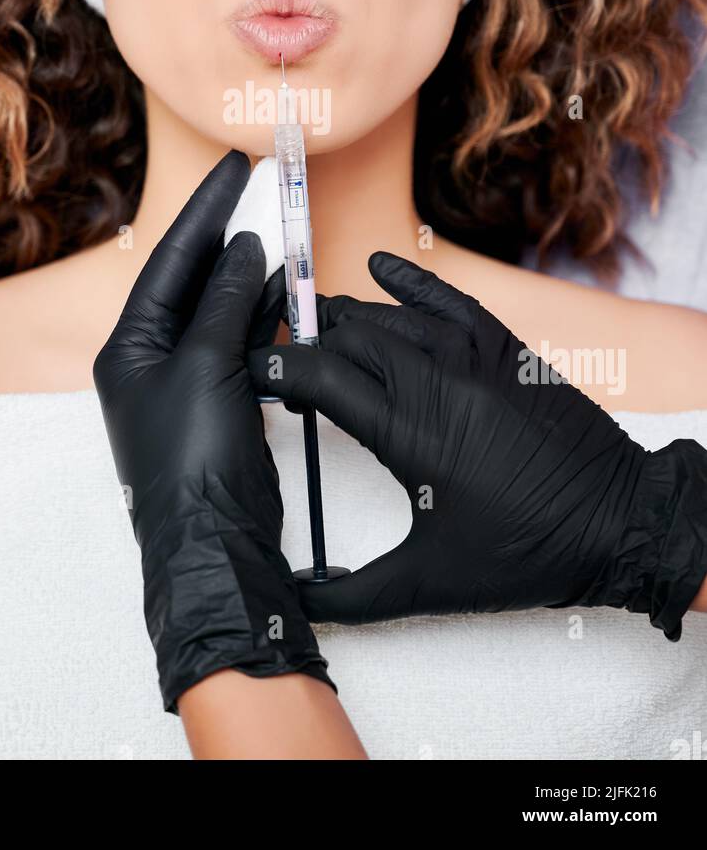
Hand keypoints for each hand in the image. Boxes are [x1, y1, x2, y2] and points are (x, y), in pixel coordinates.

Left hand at [93, 149, 335, 711]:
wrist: (215, 543)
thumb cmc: (194, 458)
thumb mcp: (207, 367)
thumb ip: (225, 301)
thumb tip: (242, 248)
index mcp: (129, 346)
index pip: (170, 260)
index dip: (205, 211)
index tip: (233, 167)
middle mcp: (151, 358)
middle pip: (191, 278)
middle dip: (225, 233)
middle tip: (259, 183)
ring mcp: (186, 381)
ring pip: (219, 308)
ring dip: (248, 271)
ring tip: (280, 225)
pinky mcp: (220, 401)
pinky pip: (240, 341)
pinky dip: (261, 312)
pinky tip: (283, 286)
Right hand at [247, 251, 706, 638]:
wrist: (617, 523)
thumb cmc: (524, 553)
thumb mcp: (430, 583)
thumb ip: (352, 593)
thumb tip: (294, 600)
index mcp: (409, 432)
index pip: (319, 377)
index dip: (274, 369)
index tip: (249, 373)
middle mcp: (435, 381)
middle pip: (346, 338)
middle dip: (304, 343)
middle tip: (279, 359)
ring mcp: (473, 356)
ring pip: (388, 316)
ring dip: (346, 319)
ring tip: (315, 327)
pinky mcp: (503, 347)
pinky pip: (446, 298)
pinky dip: (408, 281)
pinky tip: (380, 268)